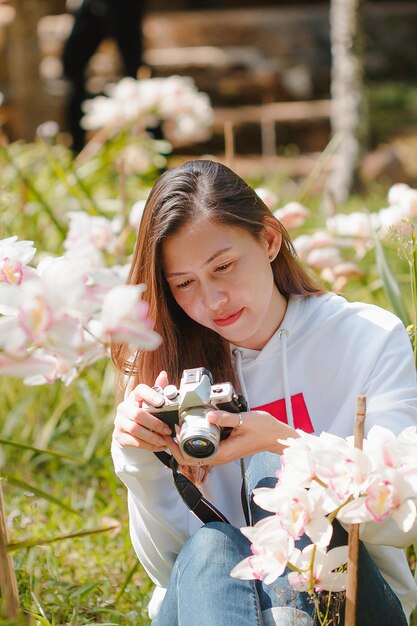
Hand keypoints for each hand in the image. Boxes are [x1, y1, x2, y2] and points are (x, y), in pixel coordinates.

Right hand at [113, 371, 172, 451]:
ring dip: (152, 437)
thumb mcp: (151, 401)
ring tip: (164, 441)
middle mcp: (124, 407)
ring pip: (135, 430)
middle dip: (155, 424)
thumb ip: (159, 389)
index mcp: (134, 396)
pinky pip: (134, 442)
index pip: (140, 390)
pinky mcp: (119, 436)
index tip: (161, 402)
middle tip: (167, 430)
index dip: (150, 395)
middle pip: (138, 414)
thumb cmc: (144, 411)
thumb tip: (163, 374)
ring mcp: (119, 422)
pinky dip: (148, 445)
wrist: (129, 429)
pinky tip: (159, 446)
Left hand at [163, 409, 298, 466]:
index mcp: (222, 453)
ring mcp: (220, 453)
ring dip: (182, 442)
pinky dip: (193, 439)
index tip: (172, 430)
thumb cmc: (263, 429)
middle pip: (189, 458)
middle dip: (175, 446)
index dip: (177, 446)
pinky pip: (203, 447)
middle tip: (167, 429)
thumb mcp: (243, 420)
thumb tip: (209, 416)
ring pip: (195, 453)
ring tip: (176, 425)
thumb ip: (225, 418)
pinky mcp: (222, 447)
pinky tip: (191, 425)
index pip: (191, 457)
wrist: (275, 435)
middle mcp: (219, 456)